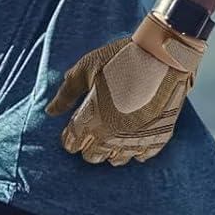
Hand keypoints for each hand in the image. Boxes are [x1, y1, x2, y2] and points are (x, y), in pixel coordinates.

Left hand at [45, 13, 206, 164]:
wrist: (164, 54)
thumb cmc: (121, 57)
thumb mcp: (87, 68)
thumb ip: (66, 93)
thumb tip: (50, 111)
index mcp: (92, 119)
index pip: (73, 142)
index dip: (70, 138)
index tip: (72, 132)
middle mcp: (113, 135)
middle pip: (93, 156)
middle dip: (89, 146)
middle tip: (92, 134)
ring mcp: (137, 138)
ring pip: (117, 160)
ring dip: (111, 151)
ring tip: (112, 138)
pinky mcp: (158, 137)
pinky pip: (142, 155)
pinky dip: (136, 150)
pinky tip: (134, 139)